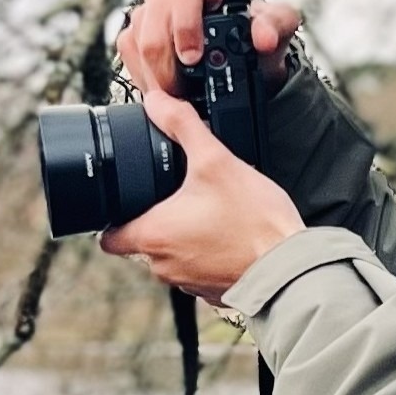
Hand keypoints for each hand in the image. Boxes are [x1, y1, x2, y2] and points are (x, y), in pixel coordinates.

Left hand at [97, 87, 305, 306]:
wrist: (289, 266)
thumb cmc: (253, 221)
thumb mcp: (216, 160)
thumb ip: (182, 126)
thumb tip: (157, 102)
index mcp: (152, 236)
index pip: (107, 237)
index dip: (113, 218)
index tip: (129, 201)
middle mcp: (163, 266)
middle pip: (141, 243)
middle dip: (155, 220)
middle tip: (180, 198)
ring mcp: (187, 282)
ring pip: (171, 257)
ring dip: (182, 238)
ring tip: (210, 214)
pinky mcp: (210, 292)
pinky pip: (197, 270)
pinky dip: (206, 254)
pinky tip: (228, 235)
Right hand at [118, 0, 302, 95]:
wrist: (245, 62)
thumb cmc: (257, 37)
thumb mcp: (277, 29)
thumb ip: (275, 27)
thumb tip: (263, 37)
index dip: (185, 23)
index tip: (193, 57)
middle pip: (151, 17)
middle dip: (165, 60)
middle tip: (184, 90)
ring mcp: (149, 13)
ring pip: (136, 38)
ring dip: (155, 74)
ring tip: (179, 95)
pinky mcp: (136, 35)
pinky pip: (127, 53)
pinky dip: (144, 77)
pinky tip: (165, 90)